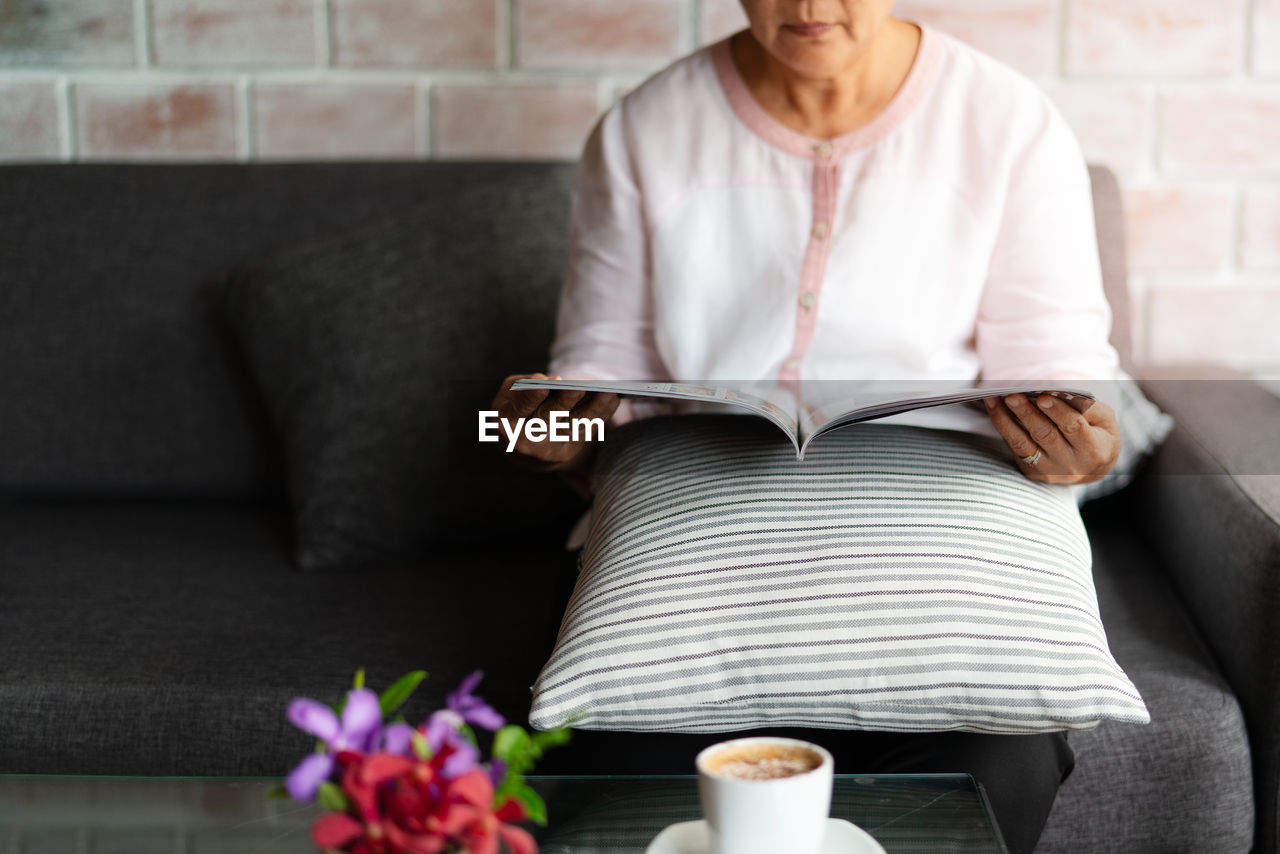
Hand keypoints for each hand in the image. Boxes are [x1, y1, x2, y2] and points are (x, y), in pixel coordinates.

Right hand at [489, 373, 619, 472]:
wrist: (522, 449)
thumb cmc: (517, 409)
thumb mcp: (511, 394)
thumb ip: (525, 384)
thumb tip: (549, 380)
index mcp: (506, 423)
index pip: (520, 409)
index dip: (533, 397)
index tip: (545, 385)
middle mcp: (526, 440)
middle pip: (548, 419)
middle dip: (564, 403)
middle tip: (578, 389)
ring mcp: (548, 449)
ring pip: (573, 426)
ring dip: (593, 410)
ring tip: (608, 393)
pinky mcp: (566, 453)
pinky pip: (585, 431)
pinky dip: (600, 415)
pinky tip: (612, 400)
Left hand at [983, 393, 1120, 484]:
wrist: (1092, 467)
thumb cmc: (1098, 434)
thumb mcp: (1104, 419)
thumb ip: (1086, 406)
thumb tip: (1056, 392)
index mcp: (1093, 449)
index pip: (1073, 427)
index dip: (1058, 411)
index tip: (1042, 396)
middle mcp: (1070, 464)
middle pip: (1045, 435)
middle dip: (1026, 413)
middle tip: (1012, 395)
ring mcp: (1049, 470)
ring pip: (1023, 444)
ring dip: (1005, 420)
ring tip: (993, 400)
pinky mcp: (1032, 472)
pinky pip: (1015, 448)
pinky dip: (1003, 427)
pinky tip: (994, 409)